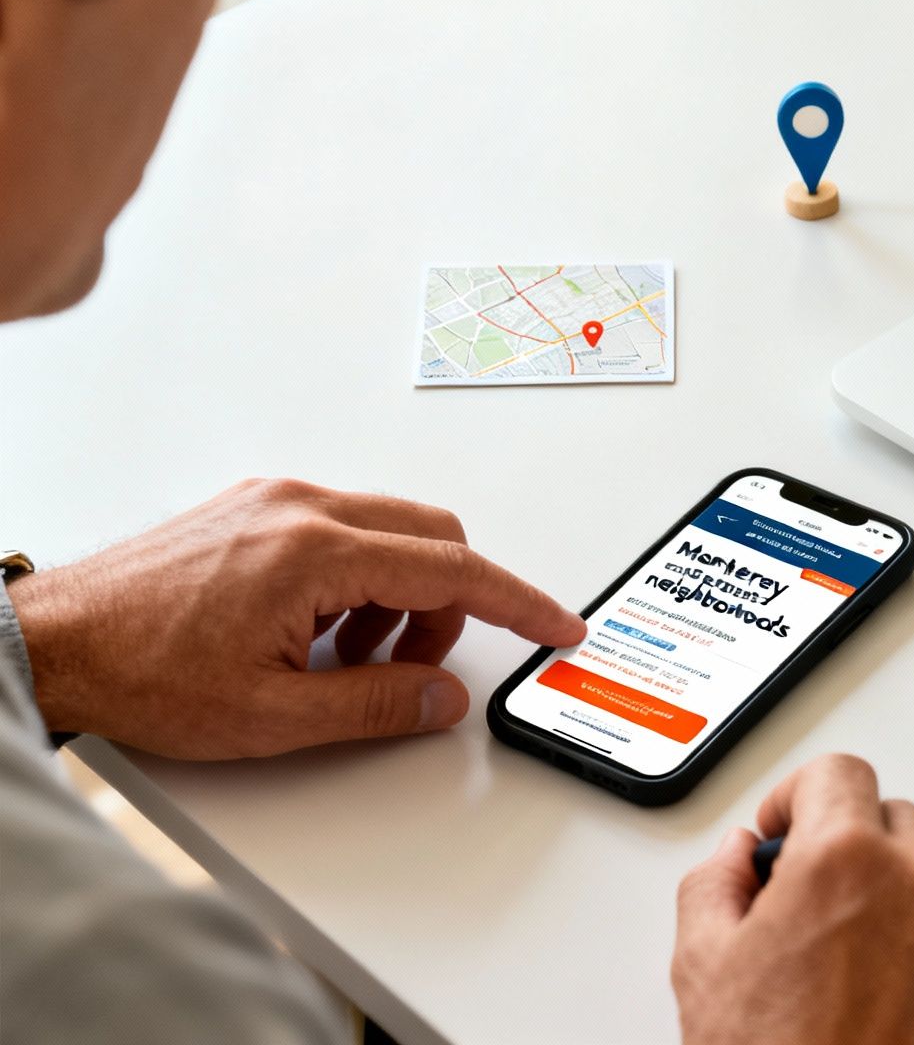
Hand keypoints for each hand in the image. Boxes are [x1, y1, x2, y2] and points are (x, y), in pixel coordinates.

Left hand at [10, 478, 584, 757]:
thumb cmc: (138, 672)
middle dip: (449, 606)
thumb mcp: (272, 717)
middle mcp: (300, 507)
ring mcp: (273, 501)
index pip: (454, 569)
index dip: (518, 603)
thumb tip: (440, 698)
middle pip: (432, 537)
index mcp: (315, 551)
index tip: (556, 624)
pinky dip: (356, 581)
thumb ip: (376, 705)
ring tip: (348, 661)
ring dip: (397, 596)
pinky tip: (316, 635)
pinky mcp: (252, 509)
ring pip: (389, 533)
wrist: (51, 645)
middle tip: (421, 668)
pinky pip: (342, 530)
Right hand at [672, 755, 913, 1044]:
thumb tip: (738, 855)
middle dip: (850, 845)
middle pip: (891, 817)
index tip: (784, 831)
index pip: (836, 773)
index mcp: (846, 857)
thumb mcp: (703, 965)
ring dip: (901, 891)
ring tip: (855, 955)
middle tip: (811, 900)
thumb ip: (715, 883)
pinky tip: (895, 992)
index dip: (799, 798)